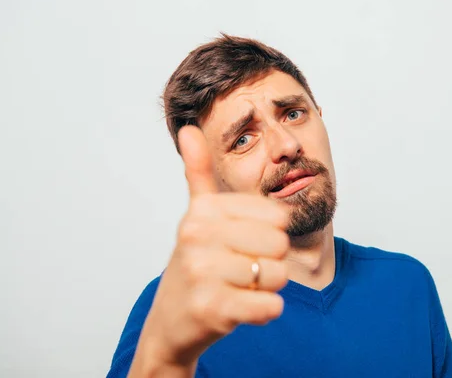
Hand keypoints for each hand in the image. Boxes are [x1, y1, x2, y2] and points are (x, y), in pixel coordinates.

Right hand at [132, 125, 289, 373]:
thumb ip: (198, 173)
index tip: (242, 246)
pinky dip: (265, 310)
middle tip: (241, 270)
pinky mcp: (212, 309)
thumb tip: (188, 129)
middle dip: (270, 263)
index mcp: (204, 210)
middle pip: (280, 245)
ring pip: (278, 276)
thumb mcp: (197, 217)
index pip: (277, 217)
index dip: (270, 236)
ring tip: (238, 288)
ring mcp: (202, 272)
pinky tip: (243, 307)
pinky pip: (270, 306)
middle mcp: (198, 235)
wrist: (171, 321)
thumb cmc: (195, 264)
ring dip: (266, 288)